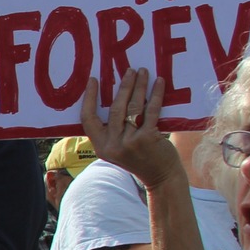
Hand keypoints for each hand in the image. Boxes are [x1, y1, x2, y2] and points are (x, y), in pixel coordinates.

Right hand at [80, 69, 180, 190]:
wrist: (161, 178)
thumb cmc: (141, 159)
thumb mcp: (119, 148)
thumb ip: (114, 130)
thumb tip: (117, 98)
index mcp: (101, 147)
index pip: (88, 119)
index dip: (90, 98)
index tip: (93, 80)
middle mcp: (113, 145)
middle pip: (114, 109)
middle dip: (123, 86)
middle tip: (129, 70)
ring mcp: (130, 142)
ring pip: (132, 107)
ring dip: (138, 86)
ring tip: (143, 72)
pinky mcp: (148, 139)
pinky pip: (150, 111)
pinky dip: (155, 94)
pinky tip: (159, 83)